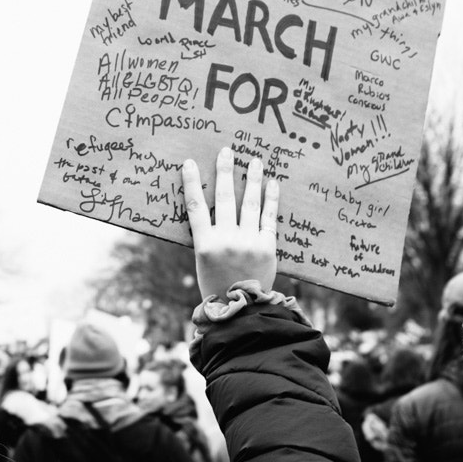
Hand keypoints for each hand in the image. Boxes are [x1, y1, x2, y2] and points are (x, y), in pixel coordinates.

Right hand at [182, 146, 278, 298]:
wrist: (241, 310)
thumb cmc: (217, 285)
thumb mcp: (203, 261)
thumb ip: (208, 236)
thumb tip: (211, 208)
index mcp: (205, 244)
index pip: (195, 207)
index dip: (192, 183)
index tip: (190, 163)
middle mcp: (226, 240)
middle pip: (224, 198)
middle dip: (225, 172)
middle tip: (227, 151)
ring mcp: (248, 242)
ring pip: (249, 203)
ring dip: (252, 179)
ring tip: (254, 161)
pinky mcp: (267, 247)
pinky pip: (269, 217)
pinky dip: (271, 199)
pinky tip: (272, 183)